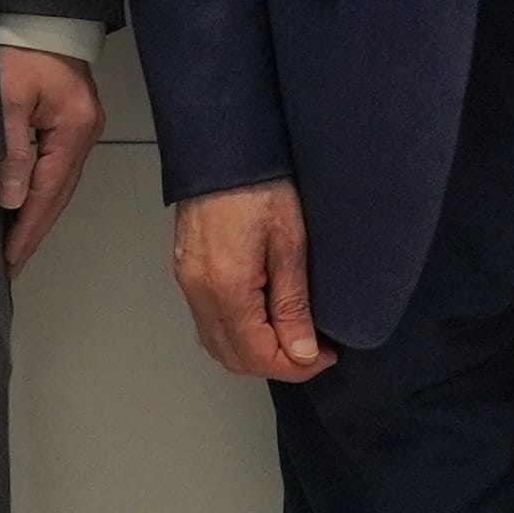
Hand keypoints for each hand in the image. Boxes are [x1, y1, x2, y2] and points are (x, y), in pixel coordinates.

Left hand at [0, 49, 102, 279]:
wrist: (37, 11)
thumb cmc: (17, 50)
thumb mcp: (6, 98)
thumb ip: (10, 150)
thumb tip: (12, 200)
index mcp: (73, 130)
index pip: (47, 193)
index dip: (26, 230)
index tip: (8, 262)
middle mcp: (84, 133)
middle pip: (58, 195)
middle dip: (33, 232)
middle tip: (9, 267)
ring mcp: (81, 127)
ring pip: (58, 184)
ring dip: (36, 215)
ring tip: (14, 246)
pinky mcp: (70, 119)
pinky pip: (55, 167)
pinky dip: (39, 193)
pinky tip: (22, 206)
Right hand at [172, 178, 331, 380]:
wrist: (223, 146)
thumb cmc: (260, 185)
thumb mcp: (290, 243)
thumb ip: (293, 303)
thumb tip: (303, 352)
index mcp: (226, 287)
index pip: (257, 354)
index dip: (296, 367)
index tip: (327, 356)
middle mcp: (198, 292)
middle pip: (233, 357)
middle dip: (275, 365)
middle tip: (314, 351)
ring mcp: (187, 282)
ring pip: (217, 343)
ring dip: (254, 353)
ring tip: (293, 338)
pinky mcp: (186, 271)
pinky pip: (208, 322)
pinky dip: (236, 335)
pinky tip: (264, 321)